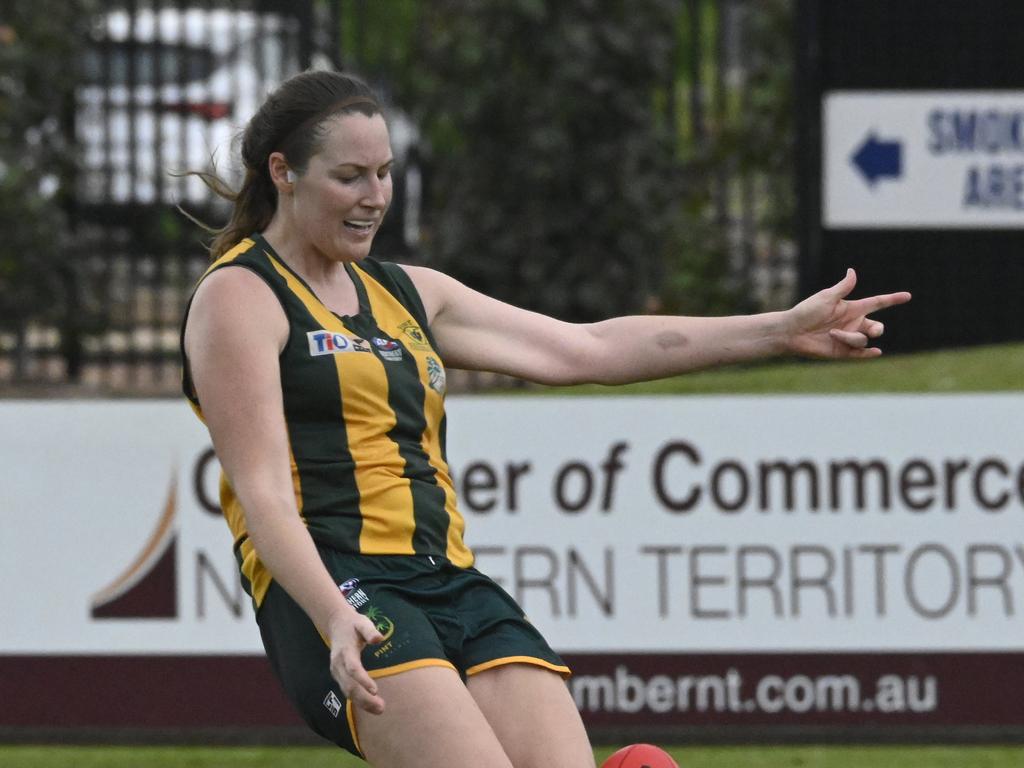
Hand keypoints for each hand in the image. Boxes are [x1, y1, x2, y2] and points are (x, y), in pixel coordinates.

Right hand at [325, 607, 385, 714]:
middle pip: (349, 685)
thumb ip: (370, 631)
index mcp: (345, 651)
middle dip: (364, 698)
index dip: (362, 680)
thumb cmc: (354, 624)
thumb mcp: (363, 622)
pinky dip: (357, 700)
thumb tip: (379, 639)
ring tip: (378, 709)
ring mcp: (336, 671)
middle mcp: (338, 664)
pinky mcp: (338, 676)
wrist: (336, 624)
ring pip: (347, 691)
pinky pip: (346, 691)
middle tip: (381, 707)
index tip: (375, 690)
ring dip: (362, 702)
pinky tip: (369, 706)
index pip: (353, 668)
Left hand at [784, 268, 910, 358]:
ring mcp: (848, 338)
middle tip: (872, 329)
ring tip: (831, 334)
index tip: (907, 296)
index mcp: (852, 308)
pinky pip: (860, 353)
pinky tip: (877, 352)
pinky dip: (869, 353)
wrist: (791, 331)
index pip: (877, 303)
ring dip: (849, 337)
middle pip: (876, 326)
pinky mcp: (842, 352)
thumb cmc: (806, 311)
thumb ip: (842, 287)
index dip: (892, 300)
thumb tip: (852, 271)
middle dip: (877, 328)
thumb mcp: (825, 297)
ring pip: (863, 339)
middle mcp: (853, 323)